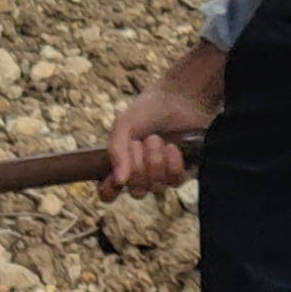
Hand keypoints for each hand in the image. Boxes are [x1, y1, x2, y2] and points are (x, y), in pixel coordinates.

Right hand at [105, 45, 224, 196]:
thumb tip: (118, 180)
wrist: (180, 100)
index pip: (109, 191)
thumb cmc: (149, 110)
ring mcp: (162, 175)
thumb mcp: (125, 125)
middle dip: (137, 166)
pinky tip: (172, 147)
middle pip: (135, 191)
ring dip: (154, 161)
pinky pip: (174, 181)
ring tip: (156, 139)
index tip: (113, 181)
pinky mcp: (182, 173)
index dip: (108, 191)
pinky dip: (171, 164)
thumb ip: (116, 150)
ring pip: (156, 187)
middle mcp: (141, 173)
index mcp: (121, 162)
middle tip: (139, 142)